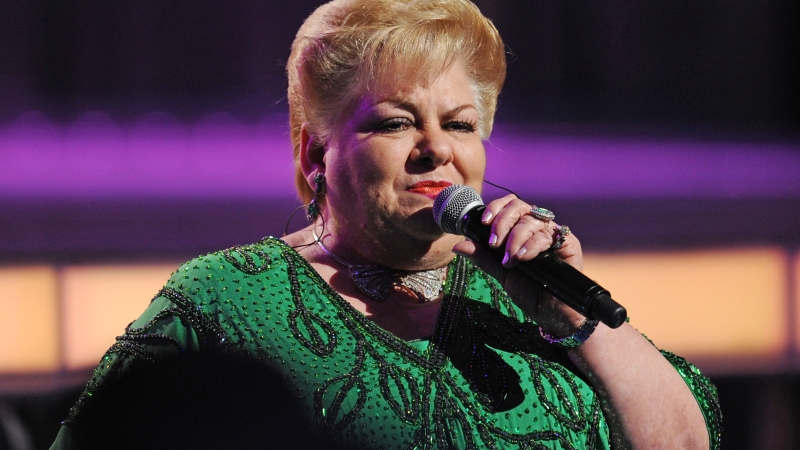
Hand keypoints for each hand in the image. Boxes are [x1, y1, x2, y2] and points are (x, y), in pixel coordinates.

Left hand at [452, 194, 584, 334]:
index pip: (509, 205)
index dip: (496, 208)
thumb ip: (483, 257)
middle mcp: (537, 228)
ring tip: (509, 260)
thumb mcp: (501, 273)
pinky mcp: (569, 243)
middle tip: (494, 243)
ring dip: (515, 238)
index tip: (484, 223)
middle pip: (520, 206)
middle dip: (502, 222)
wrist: (552, 313)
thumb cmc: (529, 292)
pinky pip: (548, 235)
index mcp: (521, 229)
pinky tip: (522, 258)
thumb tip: (458, 245)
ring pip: (532, 220)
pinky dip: (531, 245)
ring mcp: (553, 234)